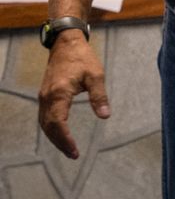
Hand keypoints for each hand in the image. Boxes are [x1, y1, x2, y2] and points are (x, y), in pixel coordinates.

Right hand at [38, 31, 109, 159]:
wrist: (66, 43)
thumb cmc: (82, 58)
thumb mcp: (96, 75)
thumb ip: (99, 96)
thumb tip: (105, 116)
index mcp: (59, 93)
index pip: (58, 123)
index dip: (65, 139)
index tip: (75, 150)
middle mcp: (47, 97)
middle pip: (49, 127)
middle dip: (60, 142)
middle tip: (74, 155)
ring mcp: (44, 96)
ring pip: (44, 123)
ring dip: (55, 137)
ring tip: (68, 149)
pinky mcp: (45, 95)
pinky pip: (45, 116)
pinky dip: (51, 128)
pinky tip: (61, 135)